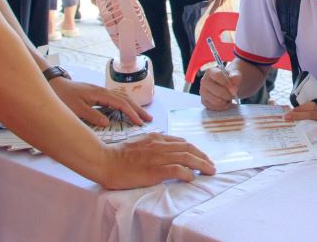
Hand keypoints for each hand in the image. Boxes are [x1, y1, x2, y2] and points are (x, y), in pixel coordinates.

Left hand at [49, 78, 150, 126]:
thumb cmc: (63, 97)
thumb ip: (92, 115)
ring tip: (142, 115)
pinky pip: (117, 98)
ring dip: (134, 106)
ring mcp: (102, 92)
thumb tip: (107, 123)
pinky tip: (128, 109)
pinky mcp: (99, 94)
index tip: (140, 123)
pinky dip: (126, 104)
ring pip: (122, 97)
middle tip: (149, 119)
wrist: (55, 85)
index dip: (131, 113)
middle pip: (126, 99)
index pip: (121, 104)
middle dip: (138, 109)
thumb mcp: (75, 109)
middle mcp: (104, 91)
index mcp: (100, 94)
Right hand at [99, 133, 214, 187]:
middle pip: (188, 148)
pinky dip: (187, 173)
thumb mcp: (139, 143)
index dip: (194, 149)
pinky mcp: (154, 170)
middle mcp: (159, 144)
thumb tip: (164, 149)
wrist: (104, 160)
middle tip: (211, 165)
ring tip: (209, 171)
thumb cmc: (118, 155)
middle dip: (202, 156)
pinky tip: (192, 177)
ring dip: (201, 164)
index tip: (201, 156)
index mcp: (156, 138)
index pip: (181, 141)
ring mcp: (157, 156)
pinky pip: (176, 170)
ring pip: (186, 157)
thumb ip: (152, 144)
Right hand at [199, 66, 241, 109]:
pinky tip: (225, 102)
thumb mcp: (235, 74)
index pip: (218, 76)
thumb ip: (236, 78)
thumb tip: (233, 89)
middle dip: (228, 95)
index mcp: (211, 71)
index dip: (227, 83)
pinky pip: (214, 108)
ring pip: (216, 101)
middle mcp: (204, 81)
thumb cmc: (230, 78)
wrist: (226, 84)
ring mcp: (202, 92)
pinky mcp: (204, 101)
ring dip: (225, 102)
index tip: (234, 90)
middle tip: (233, 95)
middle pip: (218, 91)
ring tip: (228, 98)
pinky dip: (222, 107)